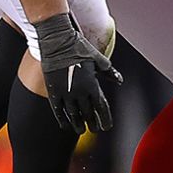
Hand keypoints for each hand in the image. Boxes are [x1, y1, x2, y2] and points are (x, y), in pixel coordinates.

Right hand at [34, 13, 122, 133]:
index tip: (107, 127)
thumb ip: (109, 72)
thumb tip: (119, 81)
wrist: (57, 42)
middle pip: (88, 114)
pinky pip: (58, 111)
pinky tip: (65, 126)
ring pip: (73, 115)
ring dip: (78, 124)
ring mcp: (65, 93)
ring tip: (81, 131)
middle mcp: (79, 92)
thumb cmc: (80, 48)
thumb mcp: (99, 59)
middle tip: (96, 130)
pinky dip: (62, 120)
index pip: (101, 107)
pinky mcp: (53, 91)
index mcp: (92, 84)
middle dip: (93, 123)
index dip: (105, 119)